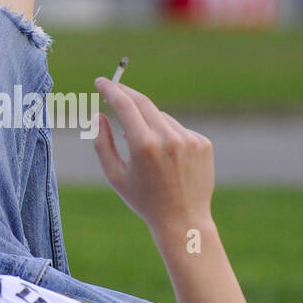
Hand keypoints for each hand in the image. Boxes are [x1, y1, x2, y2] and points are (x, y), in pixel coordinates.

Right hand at [92, 77, 214, 233]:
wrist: (183, 220)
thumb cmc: (144, 201)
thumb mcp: (115, 175)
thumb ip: (102, 143)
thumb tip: (99, 115)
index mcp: (144, 146)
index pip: (124, 105)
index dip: (111, 90)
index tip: (101, 82)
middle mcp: (169, 138)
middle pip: (144, 102)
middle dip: (126, 94)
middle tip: (113, 91)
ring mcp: (189, 139)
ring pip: (161, 118)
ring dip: (149, 125)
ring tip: (149, 156)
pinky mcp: (203, 143)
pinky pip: (179, 130)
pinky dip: (169, 137)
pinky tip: (169, 162)